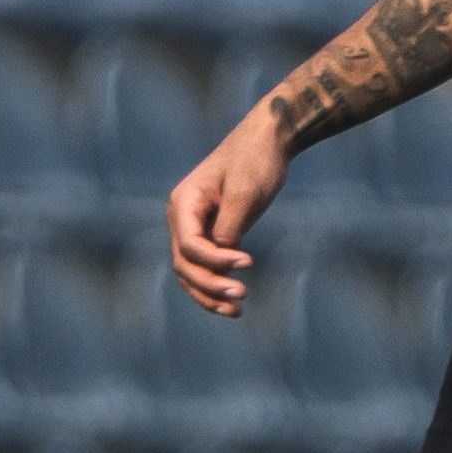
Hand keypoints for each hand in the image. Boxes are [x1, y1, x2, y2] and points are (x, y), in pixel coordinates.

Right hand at [166, 106, 289, 316]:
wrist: (269, 141)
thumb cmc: (256, 161)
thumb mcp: (245, 192)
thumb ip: (229, 224)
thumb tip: (221, 255)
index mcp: (183, 202)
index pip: (188, 245)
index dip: (215, 261)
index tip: (248, 263)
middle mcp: (182, 217)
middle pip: (185, 264)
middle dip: (210, 285)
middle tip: (242, 296)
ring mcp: (194, 226)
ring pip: (190, 271)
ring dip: (209, 294)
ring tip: (237, 311)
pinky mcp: (212, 232)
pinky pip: (205, 267)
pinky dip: (215, 285)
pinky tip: (233, 303)